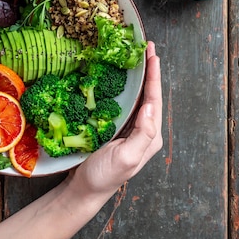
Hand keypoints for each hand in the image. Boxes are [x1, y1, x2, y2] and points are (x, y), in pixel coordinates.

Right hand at [69, 41, 162, 193]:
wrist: (83, 190)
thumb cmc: (104, 176)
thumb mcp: (127, 157)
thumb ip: (143, 133)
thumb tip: (150, 106)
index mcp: (150, 136)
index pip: (155, 100)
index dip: (154, 76)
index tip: (152, 54)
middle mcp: (143, 130)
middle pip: (149, 95)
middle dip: (149, 71)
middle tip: (147, 47)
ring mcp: (130, 129)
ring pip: (138, 97)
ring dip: (138, 77)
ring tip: (137, 57)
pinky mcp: (116, 129)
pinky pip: (124, 103)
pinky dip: (125, 88)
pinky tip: (121, 78)